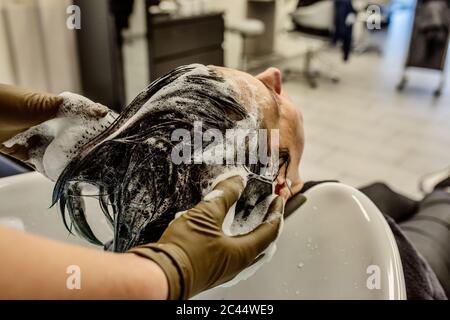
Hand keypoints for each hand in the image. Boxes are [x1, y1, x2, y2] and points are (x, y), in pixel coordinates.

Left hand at [0, 84, 107, 161]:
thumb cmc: (7, 103)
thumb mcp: (43, 104)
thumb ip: (70, 108)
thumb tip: (101, 111)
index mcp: (52, 109)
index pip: (78, 118)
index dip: (92, 128)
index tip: (106, 139)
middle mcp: (45, 123)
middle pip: (68, 138)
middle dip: (80, 147)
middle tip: (95, 159)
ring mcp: (33, 137)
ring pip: (55, 152)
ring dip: (65, 160)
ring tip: (81, 170)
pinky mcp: (22, 151)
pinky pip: (39, 163)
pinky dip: (49, 169)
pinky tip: (60, 175)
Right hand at [128, 175, 284, 298]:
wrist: (160, 274)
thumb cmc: (183, 252)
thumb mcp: (205, 215)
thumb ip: (224, 196)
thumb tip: (237, 182)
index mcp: (242, 253)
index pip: (270, 230)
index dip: (276, 212)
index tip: (278, 199)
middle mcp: (237, 265)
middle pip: (262, 243)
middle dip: (266, 223)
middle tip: (267, 208)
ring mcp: (223, 269)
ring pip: (246, 249)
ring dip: (250, 231)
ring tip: (247, 216)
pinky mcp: (209, 269)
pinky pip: (230, 252)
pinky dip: (234, 238)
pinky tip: (223, 229)